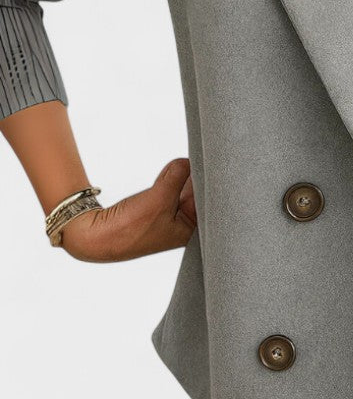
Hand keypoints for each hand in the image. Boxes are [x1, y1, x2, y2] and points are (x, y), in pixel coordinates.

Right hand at [58, 158, 196, 261]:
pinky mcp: (155, 211)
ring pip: (182, 190)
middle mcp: (183, 226)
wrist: (97, 236)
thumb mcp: (160, 198)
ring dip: (180, 177)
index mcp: (190, 231)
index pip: (208, 202)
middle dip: (194, 178)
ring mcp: (169, 218)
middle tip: (194, 161)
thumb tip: (187, 161)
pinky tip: (168, 172)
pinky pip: (169, 190)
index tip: (208, 165)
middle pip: (197, 195)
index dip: (209, 183)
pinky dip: (168, 180)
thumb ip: (177, 177)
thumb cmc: (131, 228)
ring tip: (176, 169)